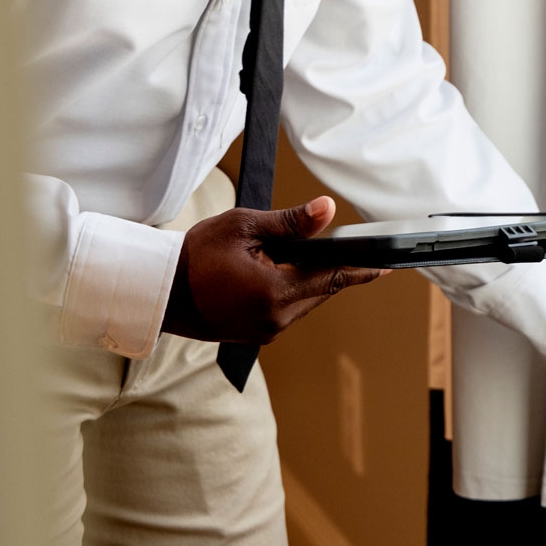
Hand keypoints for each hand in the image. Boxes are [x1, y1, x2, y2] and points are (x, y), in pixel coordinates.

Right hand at [162, 196, 383, 343]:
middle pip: (322, 291)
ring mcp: (264, 332)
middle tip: (344, 248)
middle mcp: (275, 320)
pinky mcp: (254, 335)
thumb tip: (327, 210)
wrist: (157, 291)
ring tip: (300, 255)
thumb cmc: (194, 255)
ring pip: (305, 302)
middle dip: (332, 269)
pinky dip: (291, 291)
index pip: (333, 279)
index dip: (362, 269)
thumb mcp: (244, 227)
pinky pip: (287, 311)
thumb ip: (290, 223)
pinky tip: (280, 273)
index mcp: (275, 294)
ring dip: (309, 280)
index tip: (388, 265)